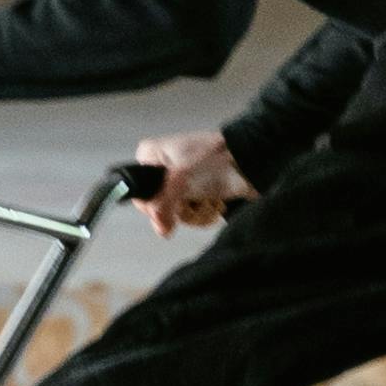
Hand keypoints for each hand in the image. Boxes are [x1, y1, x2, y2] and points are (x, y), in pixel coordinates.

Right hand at [132, 129, 248, 234]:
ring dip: (195, 212)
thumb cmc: (214, 158)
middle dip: (178, 209)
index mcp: (151, 156)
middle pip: (157, 207)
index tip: (166, 204)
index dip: (151, 204)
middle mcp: (163, 170)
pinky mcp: (197, 194)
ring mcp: (180, 184)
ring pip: (175, 214)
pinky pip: (191, 215)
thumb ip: (162, 206)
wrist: (247, 161)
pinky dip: (204, 212)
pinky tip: (214, 201)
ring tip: (206, 197)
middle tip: (190, 198)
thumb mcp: (180, 180)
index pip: (137, 191)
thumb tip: (159, 228)